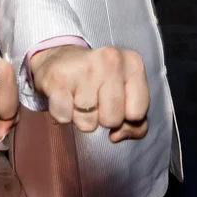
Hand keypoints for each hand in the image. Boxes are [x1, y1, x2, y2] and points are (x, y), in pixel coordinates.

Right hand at [30, 45, 149, 142]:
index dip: (124, 116)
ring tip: (78, 96)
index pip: (137, 113)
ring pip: (88, 123)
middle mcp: (110, 60)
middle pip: (113, 120)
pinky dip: (63, 114)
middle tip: (94, 98)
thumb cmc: (97, 81)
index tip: (113, 100)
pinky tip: (64, 97)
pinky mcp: (59, 78)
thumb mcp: (126, 95)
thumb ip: (136, 124)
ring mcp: (84, 68)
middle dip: (102, 117)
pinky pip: (65, 118)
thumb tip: (116, 136)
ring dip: (81, 117)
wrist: (59, 59)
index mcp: (132, 63)